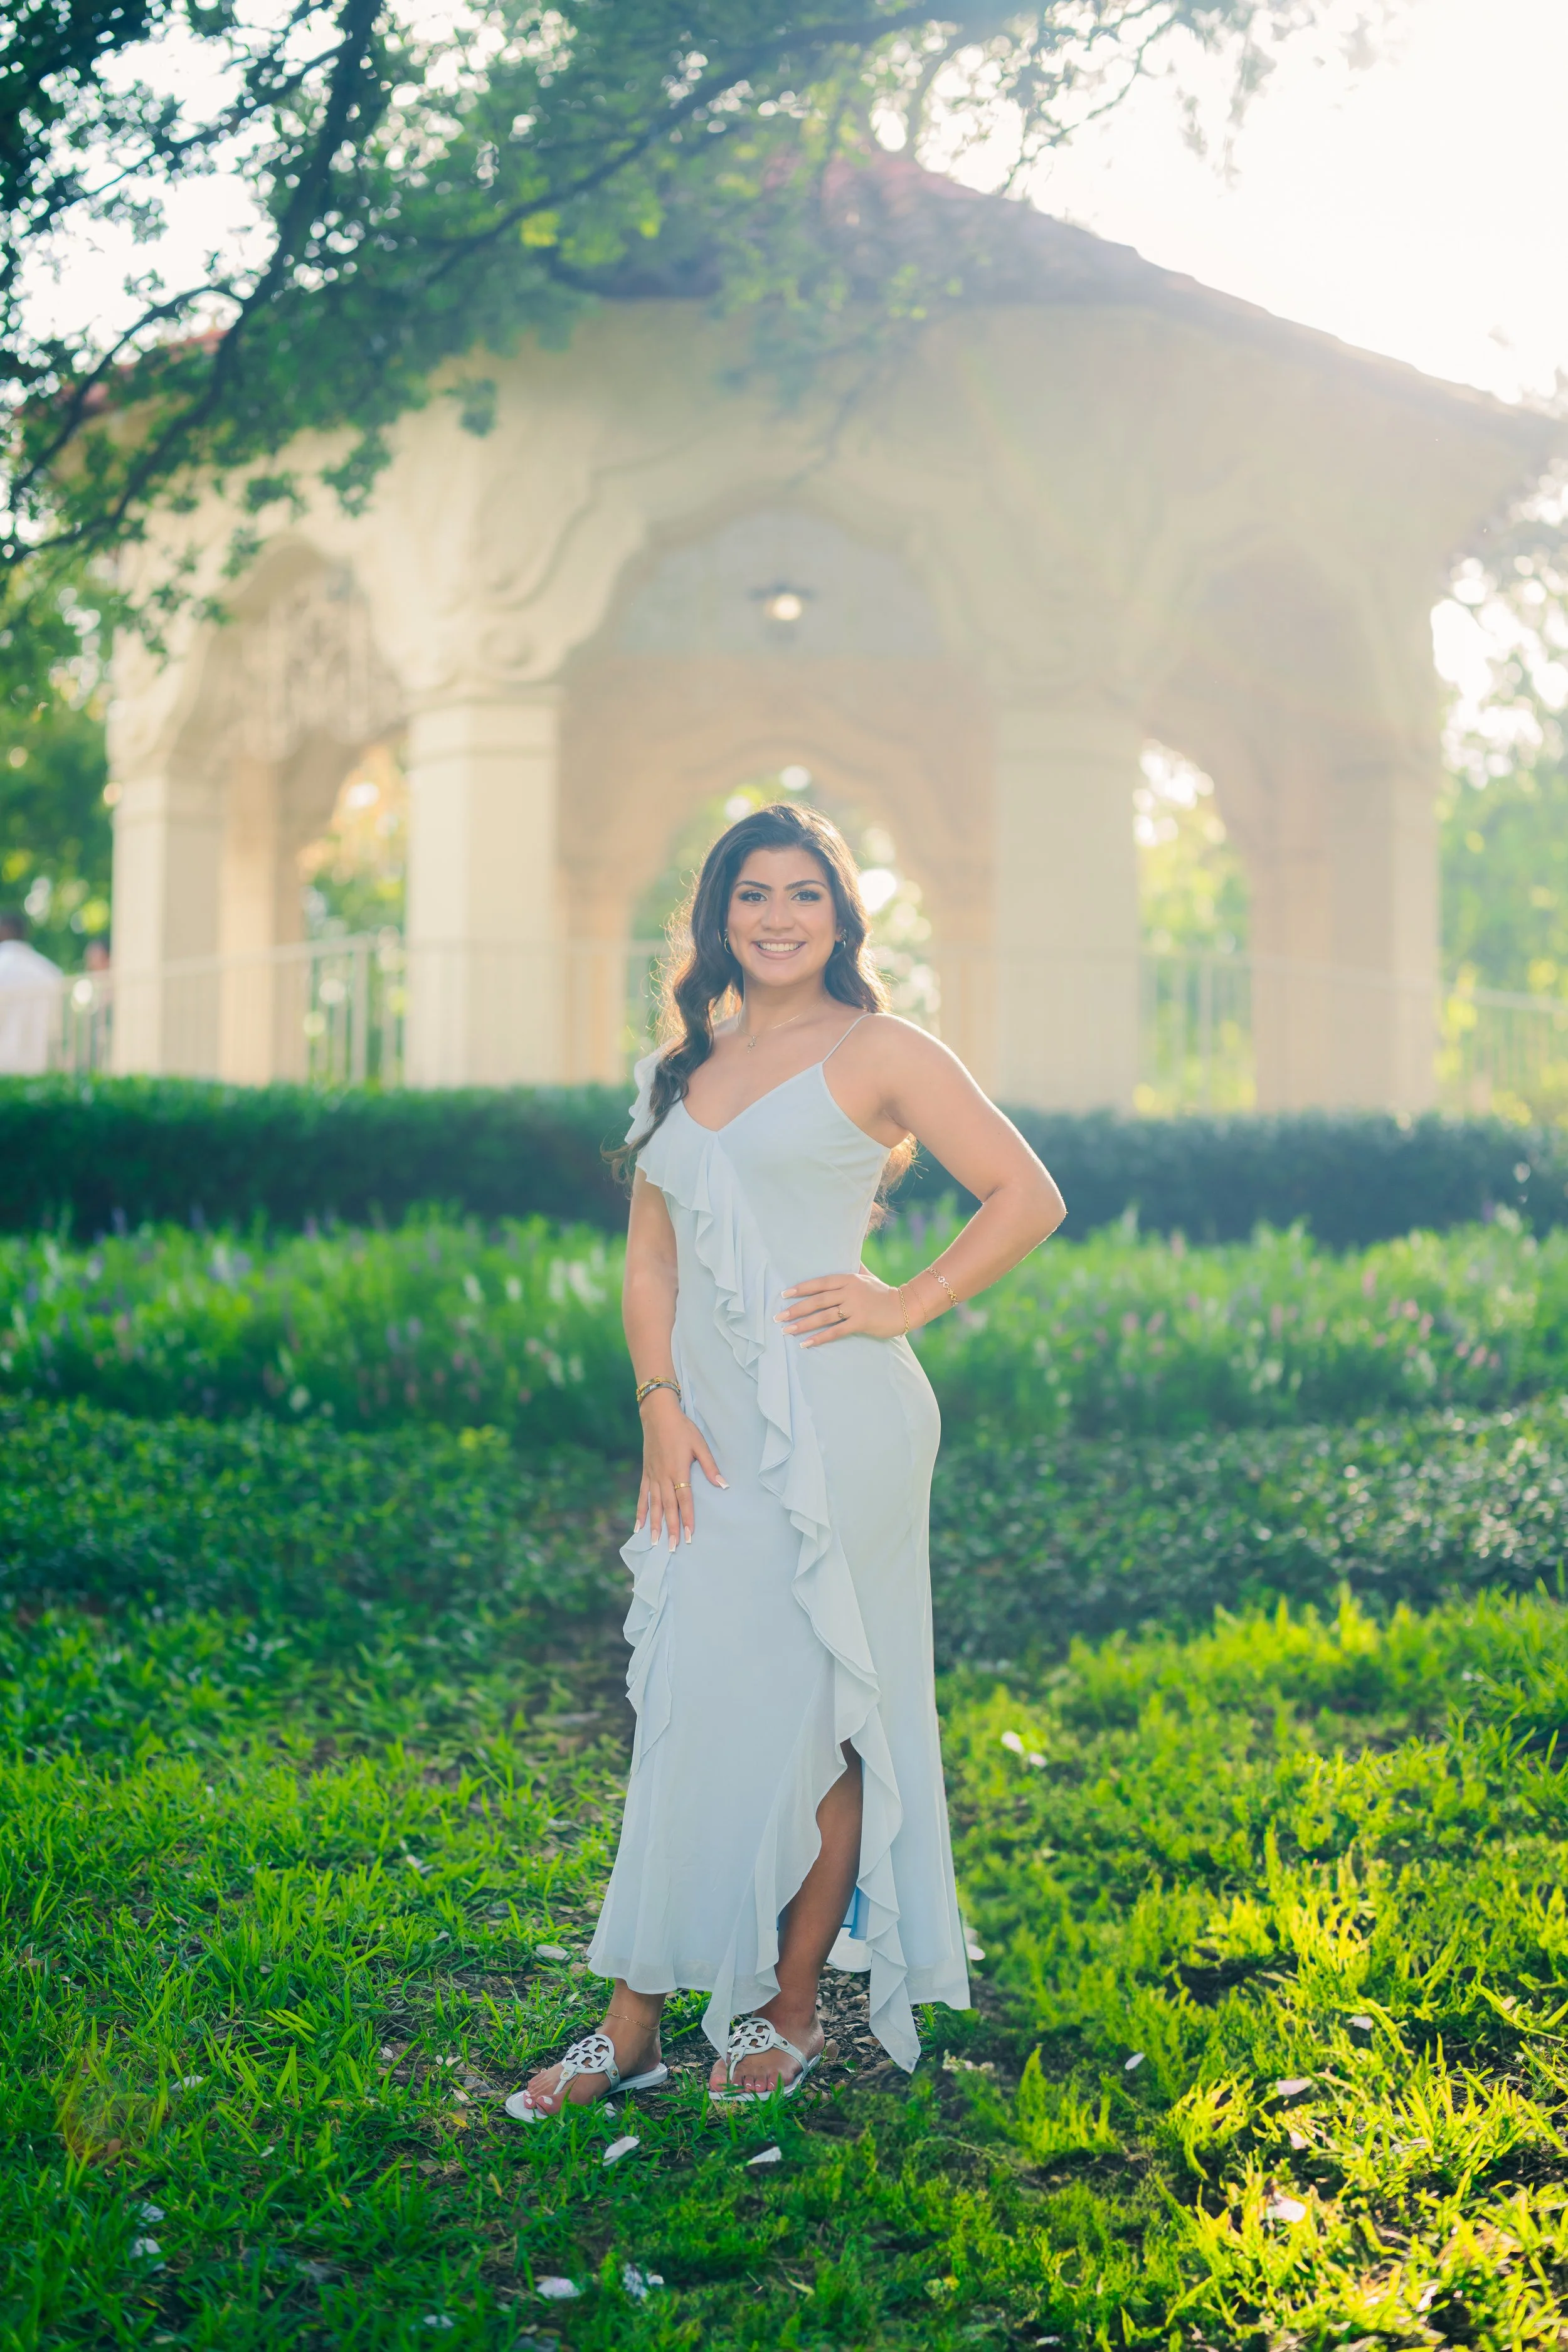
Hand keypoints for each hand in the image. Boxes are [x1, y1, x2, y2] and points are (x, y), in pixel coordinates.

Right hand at [636, 1392, 724, 1548]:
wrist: (658, 1415)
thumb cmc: (682, 1428)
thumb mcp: (700, 1444)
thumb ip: (710, 1466)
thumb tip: (723, 1485)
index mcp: (678, 1470)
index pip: (684, 1500)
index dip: (687, 1518)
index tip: (689, 1535)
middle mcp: (663, 1476)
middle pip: (668, 1507)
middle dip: (671, 1528)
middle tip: (672, 1548)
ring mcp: (652, 1476)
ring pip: (653, 1505)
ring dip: (655, 1525)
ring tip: (654, 1542)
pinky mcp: (646, 1473)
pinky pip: (642, 1496)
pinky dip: (640, 1511)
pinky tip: (638, 1525)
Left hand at [776, 1269, 909, 1346]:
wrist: (905, 1307)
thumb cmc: (882, 1292)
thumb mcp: (867, 1276)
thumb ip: (854, 1267)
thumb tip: (846, 1253)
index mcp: (848, 1279)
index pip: (819, 1282)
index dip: (801, 1288)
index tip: (784, 1294)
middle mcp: (849, 1291)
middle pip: (817, 1300)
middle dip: (796, 1309)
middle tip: (778, 1316)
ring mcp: (855, 1307)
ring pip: (823, 1316)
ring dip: (803, 1324)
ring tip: (787, 1331)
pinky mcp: (861, 1322)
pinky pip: (836, 1331)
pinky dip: (820, 1338)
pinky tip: (806, 1343)